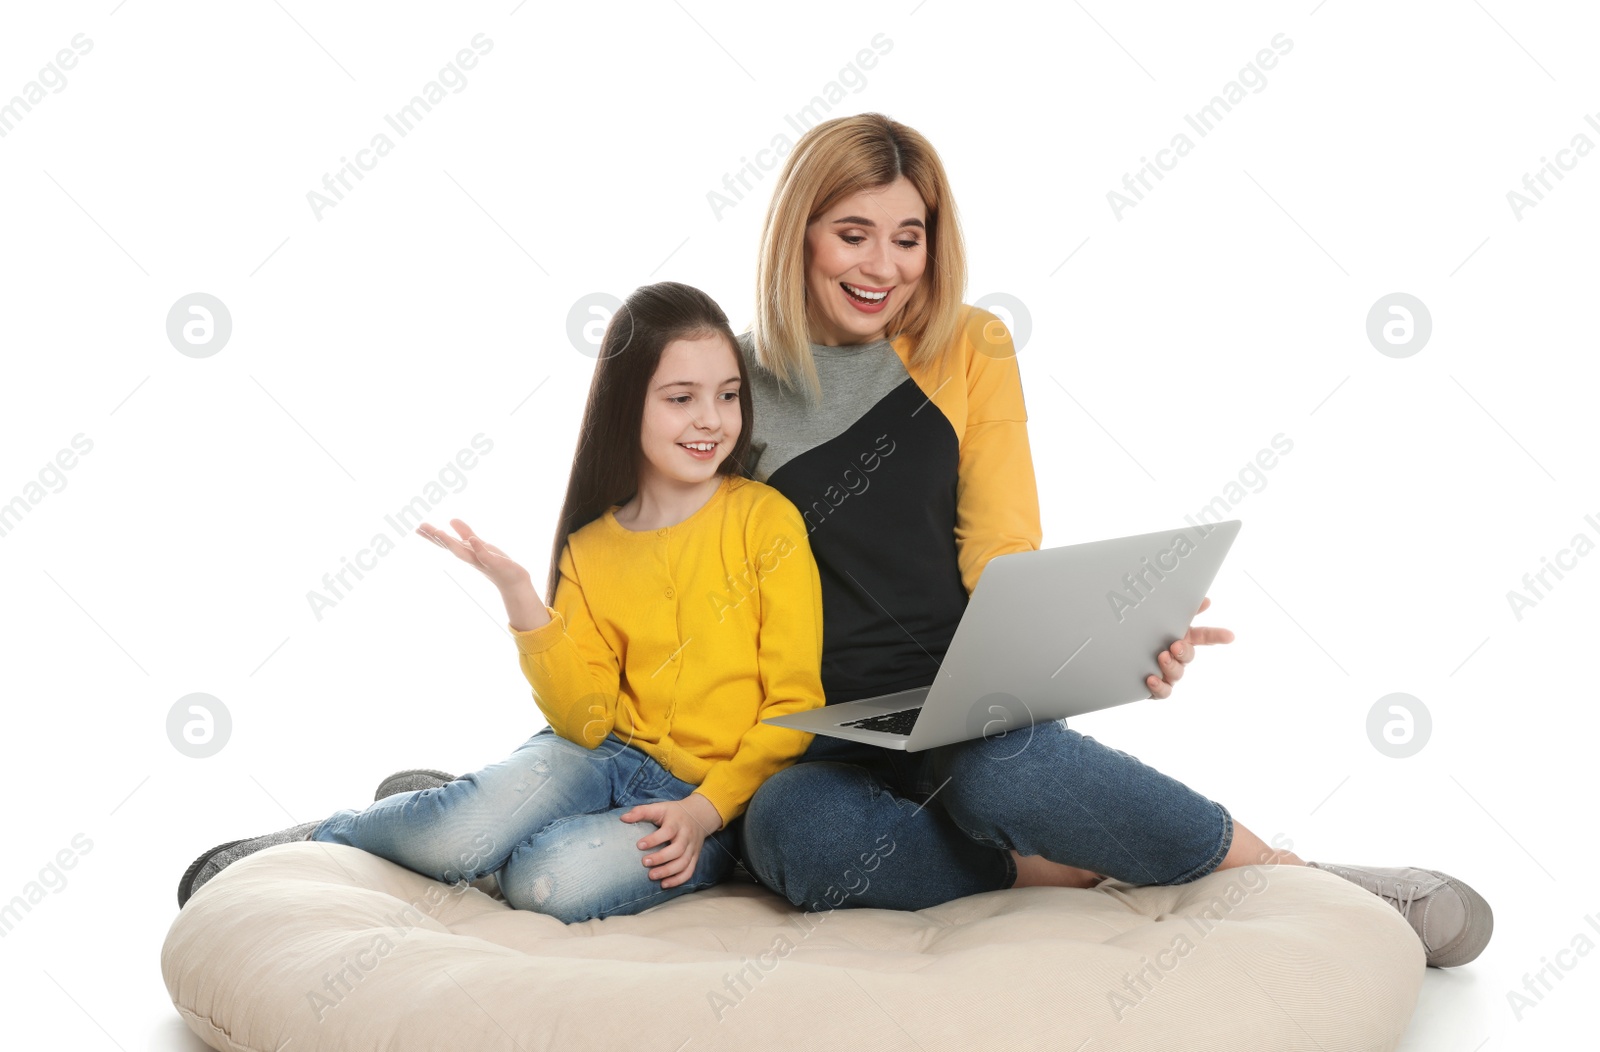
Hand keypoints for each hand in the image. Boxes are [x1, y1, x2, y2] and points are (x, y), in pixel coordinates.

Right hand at [416, 518, 530, 592]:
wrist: (513, 580)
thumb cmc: (494, 563)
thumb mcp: (479, 544)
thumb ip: (465, 533)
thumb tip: (451, 519)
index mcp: (466, 551)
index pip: (446, 543)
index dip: (432, 536)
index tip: (417, 528)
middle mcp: (469, 557)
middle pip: (450, 547)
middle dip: (436, 538)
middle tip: (421, 527)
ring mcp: (481, 561)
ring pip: (462, 553)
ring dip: (451, 543)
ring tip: (438, 531)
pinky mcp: (494, 564)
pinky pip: (485, 556)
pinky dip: (478, 548)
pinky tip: (473, 539)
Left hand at [620, 792, 722, 888]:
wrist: (699, 816)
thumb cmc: (674, 813)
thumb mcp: (660, 807)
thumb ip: (641, 812)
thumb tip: (623, 818)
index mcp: (677, 822)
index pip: (668, 831)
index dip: (654, 839)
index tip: (639, 845)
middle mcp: (686, 836)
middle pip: (678, 849)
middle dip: (661, 858)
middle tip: (644, 862)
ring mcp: (692, 848)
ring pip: (684, 862)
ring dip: (668, 871)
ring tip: (652, 876)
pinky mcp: (695, 857)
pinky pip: (689, 871)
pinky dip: (678, 880)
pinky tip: (664, 884)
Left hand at [1146, 596, 1233, 698]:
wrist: (1113, 655)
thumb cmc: (1140, 632)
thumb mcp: (1158, 618)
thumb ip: (1180, 608)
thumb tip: (1206, 600)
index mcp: (1181, 638)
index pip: (1203, 636)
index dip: (1217, 636)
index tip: (1230, 636)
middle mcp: (1176, 657)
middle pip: (1188, 656)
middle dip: (1184, 651)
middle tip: (1175, 645)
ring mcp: (1167, 673)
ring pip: (1177, 674)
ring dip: (1171, 666)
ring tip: (1162, 657)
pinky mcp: (1155, 688)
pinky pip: (1163, 692)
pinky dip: (1159, 687)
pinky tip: (1151, 679)